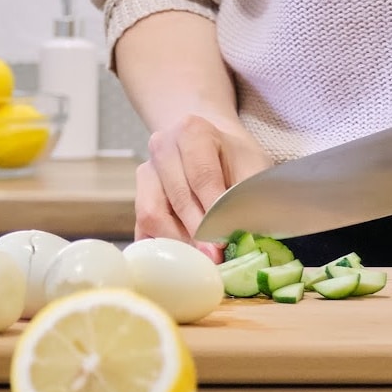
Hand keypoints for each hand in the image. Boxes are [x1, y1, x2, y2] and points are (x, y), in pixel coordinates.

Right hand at [135, 114, 271, 257]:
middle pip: (177, 198)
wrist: (211, 148)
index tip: (223, 241)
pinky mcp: (138, 196)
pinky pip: (142, 227)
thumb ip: (251, 198)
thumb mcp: (253, 167)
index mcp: (192, 131)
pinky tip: (183, 258)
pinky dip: (162, 246)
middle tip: (215, 259)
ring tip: (201, 260)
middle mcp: (162, 146)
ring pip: (152, 213)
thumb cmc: (235, 159)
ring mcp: (146, 171)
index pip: (202, 176)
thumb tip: (249, 237)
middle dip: (197, 234)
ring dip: (178, 242)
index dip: (212, 212)